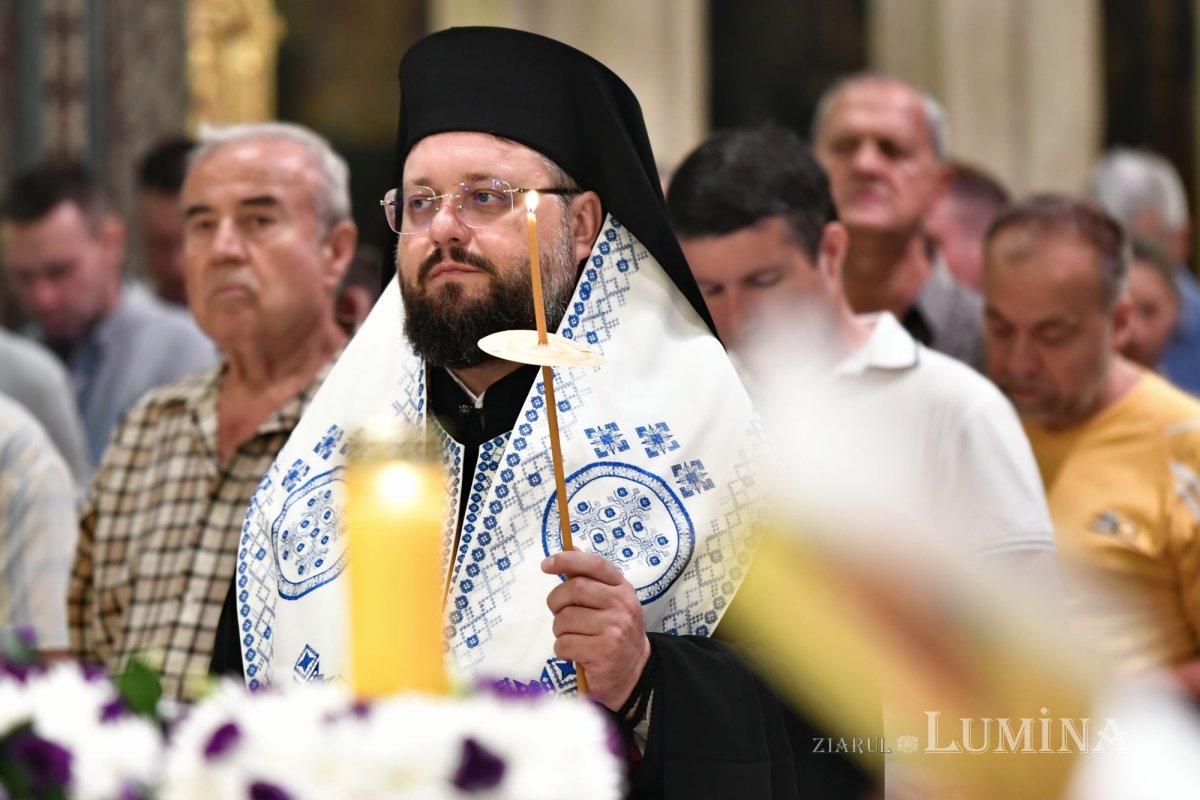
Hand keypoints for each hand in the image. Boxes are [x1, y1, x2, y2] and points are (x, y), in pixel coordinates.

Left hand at [542, 549, 650, 711]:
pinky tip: (575, 654)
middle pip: (574, 589)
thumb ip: (591, 577)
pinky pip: (564, 644)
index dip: (568, 560)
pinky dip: (562, 650)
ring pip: (564, 620)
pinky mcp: (603, 653)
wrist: (634, 672)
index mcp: (622, 589)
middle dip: (556, 601)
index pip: (595, 565)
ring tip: (573, 637)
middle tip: (558, 612)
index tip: (546, 564)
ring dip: (559, 630)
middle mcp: (622, 606)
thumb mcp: (610, 602)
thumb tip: (571, 547)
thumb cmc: (614, 632)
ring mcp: (614, 630)